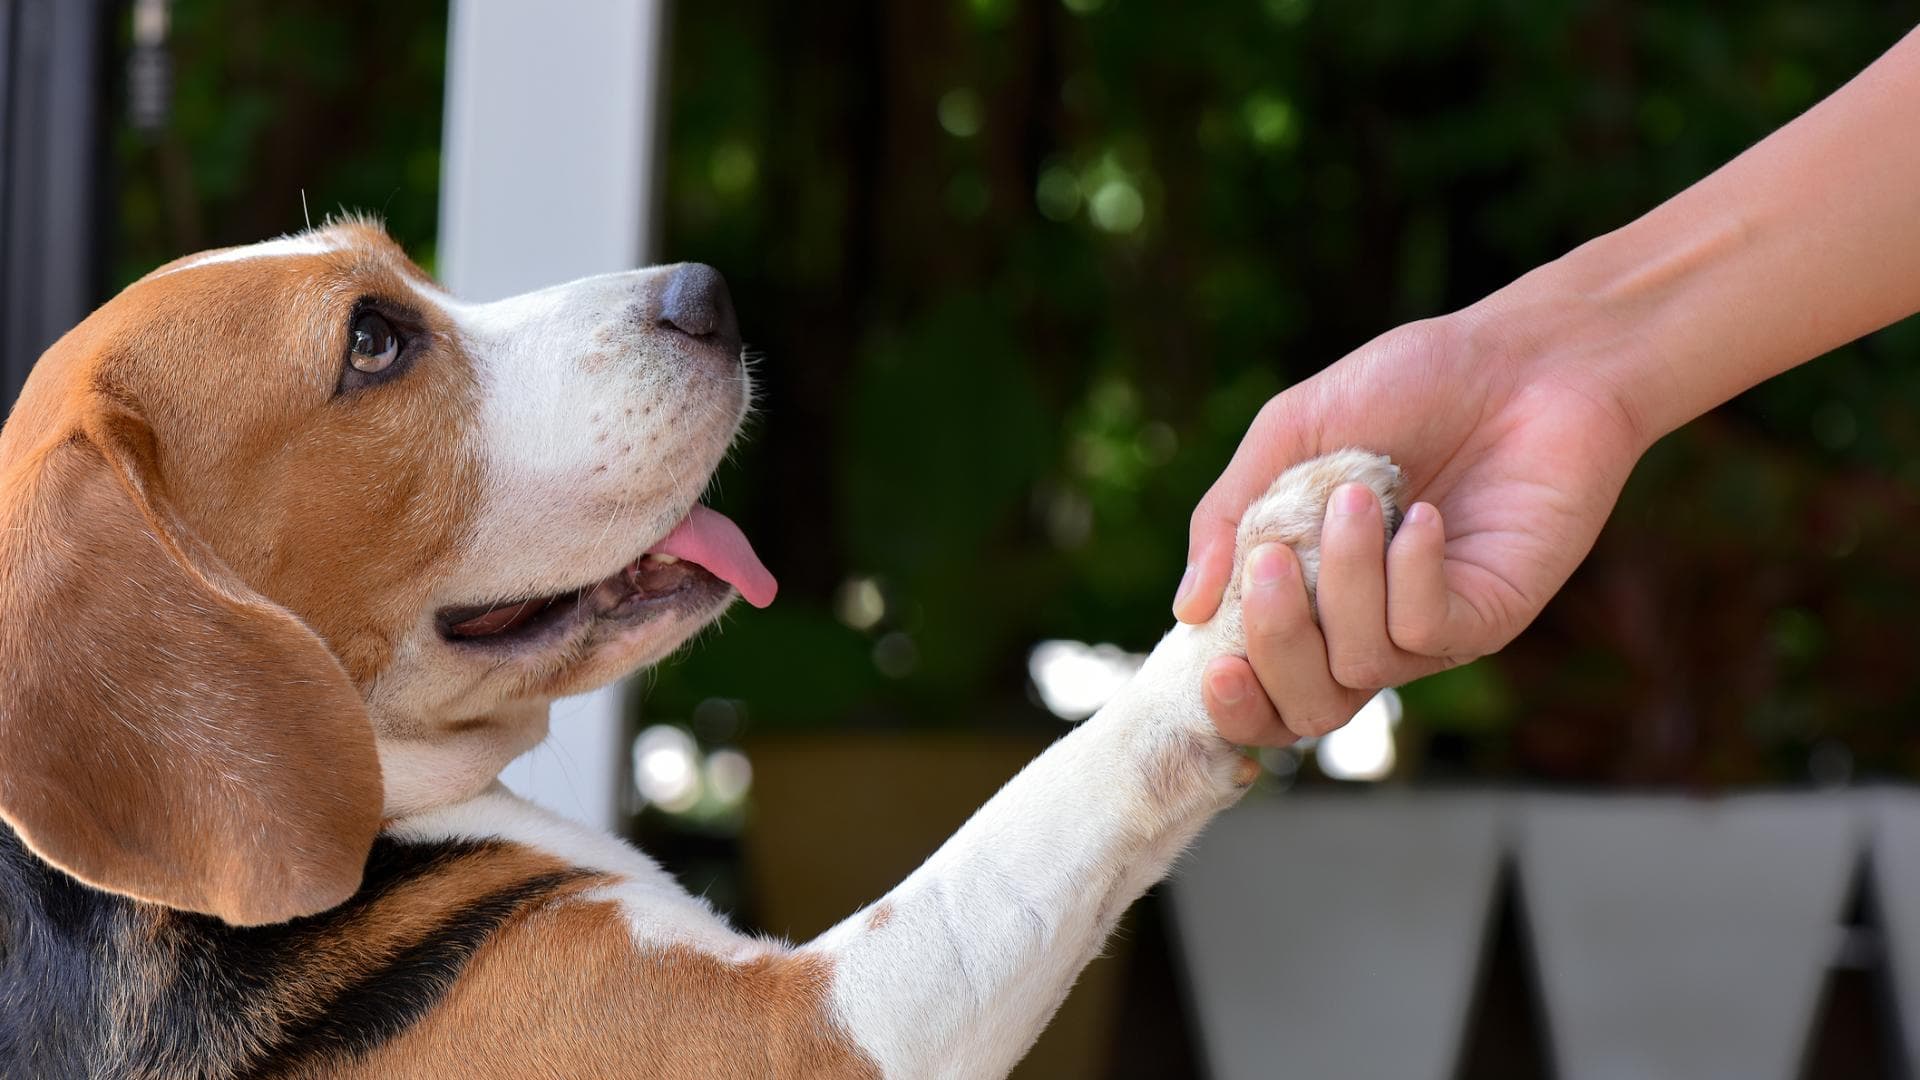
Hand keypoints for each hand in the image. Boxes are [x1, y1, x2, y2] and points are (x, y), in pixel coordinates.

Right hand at [1174, 311, 1648, 745]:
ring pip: (1361, 666)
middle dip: (1276, 644)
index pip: (1262, 688)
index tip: (1212, 662)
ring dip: (1345, 581)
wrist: (1524, 356)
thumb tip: (1187, 611)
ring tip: (1358, 496)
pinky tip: (1423, 515)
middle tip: (1275, 561)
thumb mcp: (1291, 433)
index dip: (1232, 701)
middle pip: (1307, 708)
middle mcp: (1367, 627)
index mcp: (1309, 592)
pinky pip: (1425, 632)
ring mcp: (1430, 628)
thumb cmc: (1407, 385)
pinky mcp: (1490, 614)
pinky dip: (1409, 574)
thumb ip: (1229, 515)